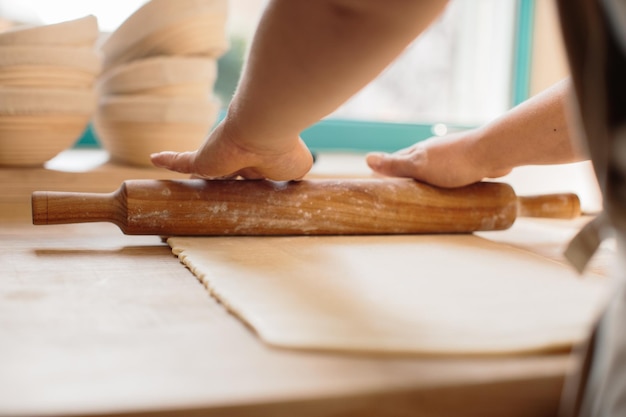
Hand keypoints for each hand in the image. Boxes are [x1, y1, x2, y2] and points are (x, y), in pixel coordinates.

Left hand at [151, 121, 313, 179]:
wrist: (265, 131)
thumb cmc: (283, 150)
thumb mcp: (296, 169)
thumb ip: (290, 177)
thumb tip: (290, 184)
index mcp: (260, 161)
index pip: (251, 172)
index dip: (247, 178)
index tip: (243, 189)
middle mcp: (238, 158)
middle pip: (226, 173)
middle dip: (222, 179)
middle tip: (215, 195)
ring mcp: (218, 158)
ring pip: (204, 168)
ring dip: (196, 176)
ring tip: (188, 192)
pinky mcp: (202, 161)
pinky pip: (181, 161)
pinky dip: (168, 159)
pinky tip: (155, 158)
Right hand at [365, 130, 511, 187]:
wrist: (490, 152)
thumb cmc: (452, 162)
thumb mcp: (418, 166)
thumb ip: (394, 165)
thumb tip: (367, 159)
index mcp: (419, 151)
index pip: (396, 160)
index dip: (386, 169)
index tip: (376, 177)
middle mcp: (433, 152)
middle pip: (415, 163)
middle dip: (406, 173)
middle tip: (397, 187)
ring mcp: (451, 156)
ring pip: (434, 169)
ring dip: (427, 178)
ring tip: (422, 192)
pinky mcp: (468, 164)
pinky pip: (453, 176)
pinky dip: (446, 182)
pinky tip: (450, 190)